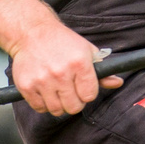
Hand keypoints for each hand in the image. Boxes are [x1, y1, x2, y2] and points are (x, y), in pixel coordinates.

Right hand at [6, 17, 120, 115]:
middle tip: (70, 91)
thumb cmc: (62, 42)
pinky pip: (39, 108)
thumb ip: (102, 70)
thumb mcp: (86, 51)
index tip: (83, 87)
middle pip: (74, 107)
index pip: (89, 96)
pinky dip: (43, 103)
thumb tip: (118, 82)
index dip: (88, 93)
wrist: (32, 33)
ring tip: (57, 91)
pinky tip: (45, 90)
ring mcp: (42, 80)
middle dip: (75, 102)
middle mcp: (60, 73)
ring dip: (59, 104)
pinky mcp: (26, 86)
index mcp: (79, 63)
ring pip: (57, 110)